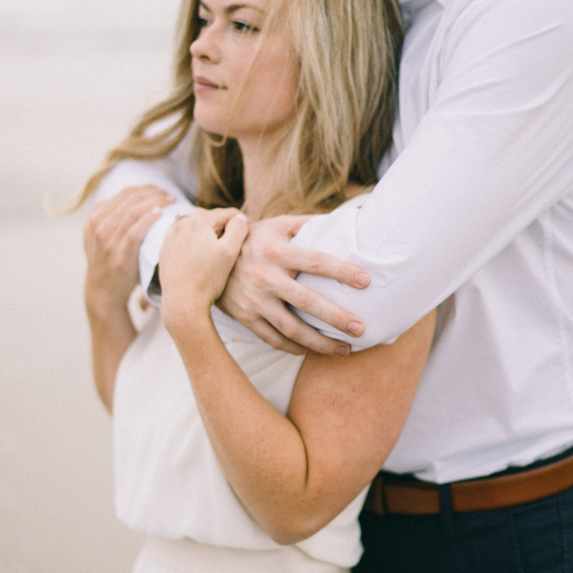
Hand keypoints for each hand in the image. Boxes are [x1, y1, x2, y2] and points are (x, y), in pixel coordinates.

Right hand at [84, 185, 173, 318]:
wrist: (103, 292)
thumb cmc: (107, 261)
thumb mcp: (98, 236)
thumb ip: (106, 216)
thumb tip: (122, 197)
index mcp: (95, 218)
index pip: (124, 193)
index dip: (145, 188)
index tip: (161, 190)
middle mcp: (99, 227)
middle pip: (130, 199)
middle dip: (154, 193)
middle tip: (170, 195)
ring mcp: (109, 242)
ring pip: (134, 212)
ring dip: (156, 202)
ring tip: (171, 202)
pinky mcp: (121, 255)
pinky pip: (136, 231)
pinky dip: (149, 219)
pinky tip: (161, 215)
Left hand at [160, 208, 249, 328]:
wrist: (181, 302)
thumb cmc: (208, 279)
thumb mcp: (230, 252)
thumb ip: (238, 229)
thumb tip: (239, 217)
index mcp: (199, 221)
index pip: (228, 213)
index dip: (243, 221)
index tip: (250, 233)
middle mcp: (181, 223)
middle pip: (210, 216)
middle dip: (223, 224)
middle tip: (234, 240)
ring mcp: (170, 236)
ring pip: (194, 225)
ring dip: (207, 231)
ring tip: (217, 246)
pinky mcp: (165, 249)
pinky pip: (182, 236)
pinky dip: (192, 239)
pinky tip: (199, 252)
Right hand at [217, 216, 369, 355]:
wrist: (206, 260)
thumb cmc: (251, 240)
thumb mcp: (274, 226)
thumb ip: (305, 224)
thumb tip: (342, 221)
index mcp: (275, 251)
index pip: (315, 261)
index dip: (341, 271)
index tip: (366, 281)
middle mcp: (265, 277)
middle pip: (307, 302)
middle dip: (336, 317)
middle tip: (361, 328)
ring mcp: (255, 301)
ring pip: (292, 329)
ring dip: (321, 343)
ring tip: (345, 350)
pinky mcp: (246, 318)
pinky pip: (274, 339)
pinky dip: (297, 349)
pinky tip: (316, 351)